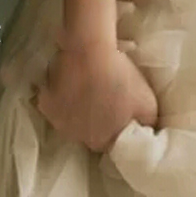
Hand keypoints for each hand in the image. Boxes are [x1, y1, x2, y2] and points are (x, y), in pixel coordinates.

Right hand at [35, 39, 158, 152]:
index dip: (116, 129)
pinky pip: (55, 110)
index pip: (111, 144)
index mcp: (103, 141)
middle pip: (91, 136)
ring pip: (72, 125)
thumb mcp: (148, 104)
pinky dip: (61, 103)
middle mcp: (80, 139)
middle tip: (104, 100)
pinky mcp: (47, 106)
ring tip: (88, 92)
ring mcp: (61, 123)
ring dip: (79, 114)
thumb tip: (145, 134)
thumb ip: (146, 124)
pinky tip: (69, 89)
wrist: (91, 52)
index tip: (119, 114)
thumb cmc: (120, 78)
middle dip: (98, 123)